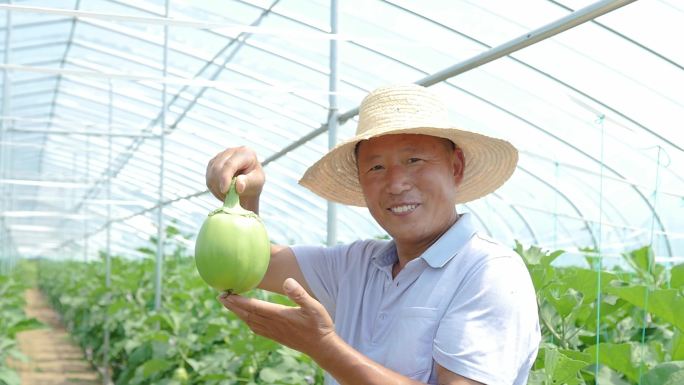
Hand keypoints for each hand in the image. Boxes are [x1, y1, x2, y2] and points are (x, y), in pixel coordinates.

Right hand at [206, 146, 264, 201]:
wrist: (248, 186)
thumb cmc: (254, 183)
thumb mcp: (257, 183)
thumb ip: (249, 183)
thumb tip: (239, 185)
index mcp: (246, 153)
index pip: (230, 164)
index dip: (225, 177)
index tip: (224, 190)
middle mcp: (232, 151)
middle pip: (218, 168)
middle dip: (221, 184)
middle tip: (229, 196)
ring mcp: (220, 156)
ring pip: (212, 173)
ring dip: (218, 187)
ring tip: (229, 194)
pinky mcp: (213, 164)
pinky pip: (209, 178)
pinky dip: (214, 187)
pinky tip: (224, 190)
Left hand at [218, 278, 334, 356]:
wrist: (322, 347)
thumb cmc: (319, 325)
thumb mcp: (314, 306)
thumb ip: (299, 294)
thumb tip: (287, 281)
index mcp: (279, 315)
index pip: (254, 306)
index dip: (239, 300)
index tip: (226, 293)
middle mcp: (273, 325)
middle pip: (247, 314)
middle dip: (233, 305)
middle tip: (220, 296)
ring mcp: (273, 332)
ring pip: (250, 321)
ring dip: (238, 312)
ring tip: (229, 304)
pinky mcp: (276, 336)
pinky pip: (256, 328)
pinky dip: (247, 321)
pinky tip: (246, 318)